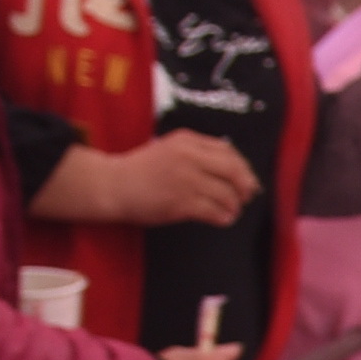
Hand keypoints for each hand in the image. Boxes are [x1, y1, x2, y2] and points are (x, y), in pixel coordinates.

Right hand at [36, 130, 258, 228]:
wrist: (112, 185)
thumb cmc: (141, 170)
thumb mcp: (169, 149)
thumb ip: (197, 153)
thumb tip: (232, 169)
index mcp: (187, 140)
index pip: (227, 150)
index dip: (243, 167)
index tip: (247, 179)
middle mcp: (189, 156)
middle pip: (233, 170)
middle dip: (246, 186)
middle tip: (247, 196)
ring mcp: (186, 179)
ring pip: (227, 193)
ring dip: (235, 205)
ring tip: (232, 211)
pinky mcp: (182, 202)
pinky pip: (215, 211)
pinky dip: (224, 217)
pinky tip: (223, 219)